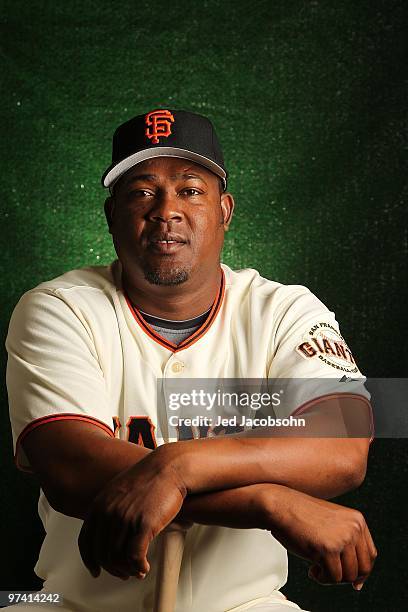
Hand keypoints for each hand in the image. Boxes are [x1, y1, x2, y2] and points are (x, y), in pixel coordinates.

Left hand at [78, 449, 186, 579]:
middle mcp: (109, 512)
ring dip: (127, 570)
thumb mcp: (120, 488)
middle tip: (123, 573)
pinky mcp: (143, 524)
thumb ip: (109, 507)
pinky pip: (135, 556)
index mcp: (100, 504)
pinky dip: (139, 567)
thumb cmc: (150, 477)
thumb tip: (107, 529)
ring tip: (137, 570)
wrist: (170, 467)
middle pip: (102, 553)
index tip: (96, 569)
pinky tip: (144, 567)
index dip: (90, 560)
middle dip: (112, 568)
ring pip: (118, 558)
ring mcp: (125, 518)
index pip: (86, 541)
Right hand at [259, 485, 376, 589]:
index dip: (361, 571)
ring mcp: (342, 537)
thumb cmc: (300, 515)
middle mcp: (353, 527)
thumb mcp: (331, 523)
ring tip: (318, 568)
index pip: (370, 555)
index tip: (352, 579)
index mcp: (356, 520)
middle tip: (330, 573)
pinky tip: (312, 568)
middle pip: (363, 568)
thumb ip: (346, 543)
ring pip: (348, 576)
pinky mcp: (328, 548)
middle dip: (346, 577)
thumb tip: (359, 580)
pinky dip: (322, 578)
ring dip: (332, 578)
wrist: (280, 506)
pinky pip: (333, 577)